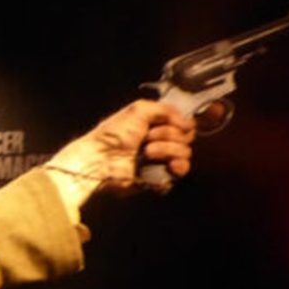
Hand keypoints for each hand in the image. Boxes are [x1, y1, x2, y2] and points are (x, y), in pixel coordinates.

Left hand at [45, 99, 196, 202]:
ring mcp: (160, 162)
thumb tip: (188, 124)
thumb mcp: (139, 109)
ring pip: (185, 154)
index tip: (163, 123)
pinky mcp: (158, 179)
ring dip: (167, 149)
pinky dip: (176, 168)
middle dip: (169, 135)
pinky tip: (167, 165)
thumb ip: (166, 109)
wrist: (100, 159)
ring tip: (146, 152)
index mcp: (156, 127)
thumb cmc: (114, 133)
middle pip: (187, 138)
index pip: (185, 125)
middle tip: (147, 138)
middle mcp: (160, 144)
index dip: (180, 123)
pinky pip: (178, 175)